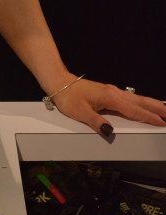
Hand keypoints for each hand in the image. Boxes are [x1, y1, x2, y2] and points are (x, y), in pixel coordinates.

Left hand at [51, 79, 165, 133]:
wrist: (59, 82)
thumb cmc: (68, 97)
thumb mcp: (80, 112)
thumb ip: (96, 123)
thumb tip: (110, 132)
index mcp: (110, 97)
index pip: (134, 110)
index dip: (148, 117)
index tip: (162, 123)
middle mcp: (114, 93)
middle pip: (140, 102)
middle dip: (156, 108)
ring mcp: (112, 91)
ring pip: (136, 99)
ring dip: (150, 104)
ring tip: (163, 110)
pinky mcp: (108, 93)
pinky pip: (129, 98)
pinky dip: (140, 102)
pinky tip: (143, 105)